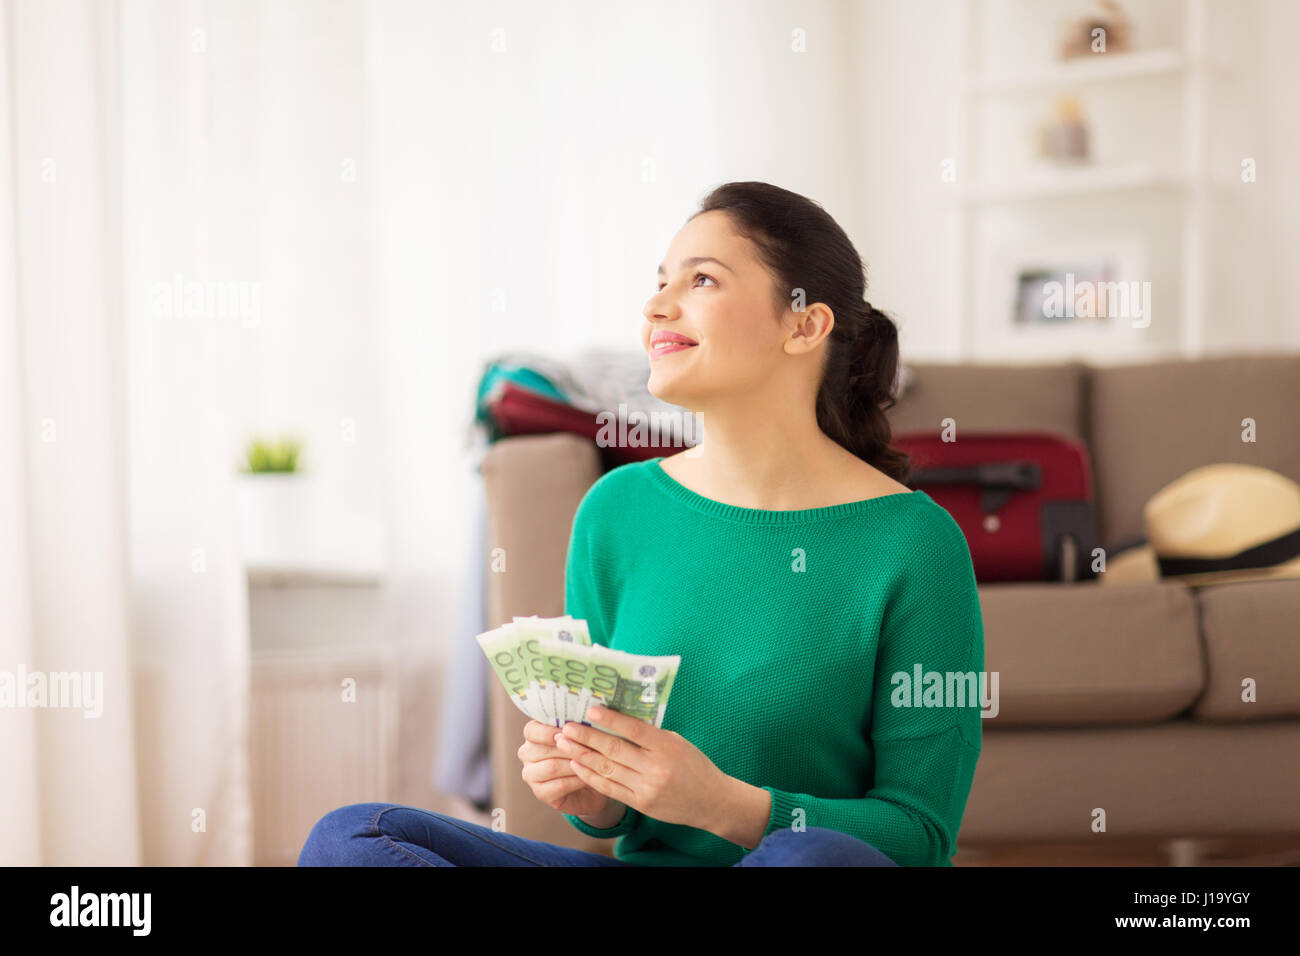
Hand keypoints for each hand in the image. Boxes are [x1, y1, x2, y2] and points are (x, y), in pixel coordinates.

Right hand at [517, 718, 614, 817]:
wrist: (592, 781)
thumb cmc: (585, 752)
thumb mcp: (580, 736)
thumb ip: (575, 726)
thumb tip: (581, 718)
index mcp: (533, 735)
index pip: (532, 730)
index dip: (549, 731)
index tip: (567, 731)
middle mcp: (527, 754)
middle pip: (542, 750)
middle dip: (568, 748)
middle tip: (588, 747)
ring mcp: (531, 775)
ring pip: (552, 767)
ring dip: (574, 764)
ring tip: (591, 762)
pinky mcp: (540, 793)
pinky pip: (559, 785)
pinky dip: (576, 780)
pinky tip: (588, 777)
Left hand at [556, 704, 725, 828]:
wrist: (711, 801)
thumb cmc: (694, 765)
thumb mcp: (677, 742)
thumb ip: (650, 734)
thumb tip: (618, 719)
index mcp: (667, 747)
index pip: (634, 729)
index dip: (610, 719)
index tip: (590, 710)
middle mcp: (656, 768)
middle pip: (614, 750)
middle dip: (586, 737)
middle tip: (566, 727)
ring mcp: (647, 788)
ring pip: (607, 769)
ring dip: (582, 755)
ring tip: (564, 743)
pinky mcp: (640, 804)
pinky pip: (610, 788)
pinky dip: (590, 776)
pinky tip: (577, 764)